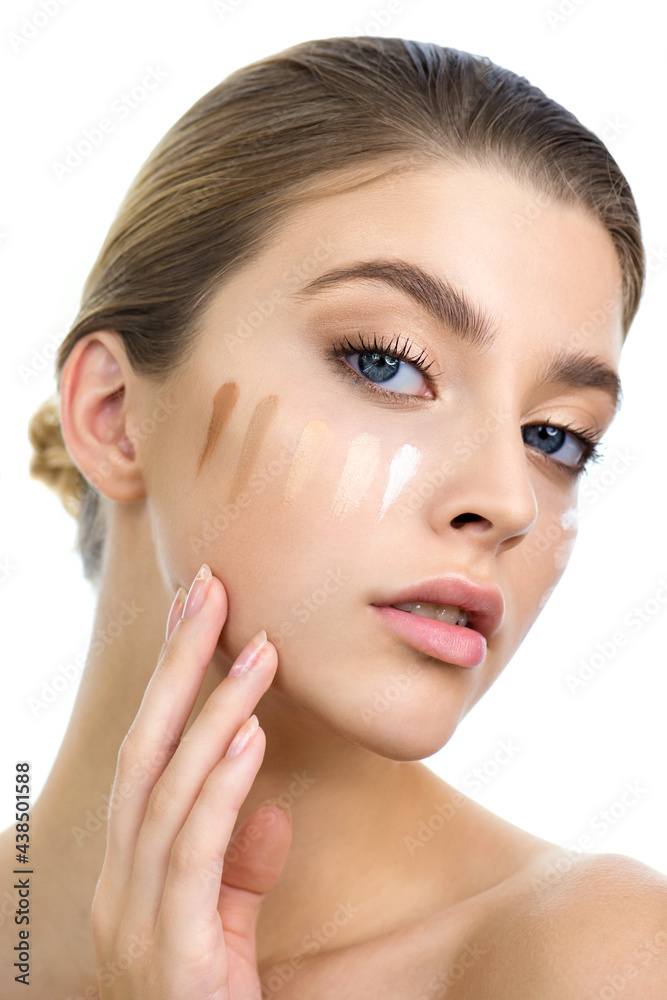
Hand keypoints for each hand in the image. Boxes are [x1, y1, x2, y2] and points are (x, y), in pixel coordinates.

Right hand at [90, 563, 292, 997]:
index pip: (148, 756)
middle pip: (145, 750)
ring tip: (255, 647)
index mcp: (129, 874)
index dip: (172, 681)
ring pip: (166, 789)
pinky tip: (250, 733)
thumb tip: (266, 804)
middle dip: (178, 666)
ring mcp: (134, 918)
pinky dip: (220, 784)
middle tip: (210, 588)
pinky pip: (194, 851)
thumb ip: (238, 871)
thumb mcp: (225, 934)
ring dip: (213, 710)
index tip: (200, 614)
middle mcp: (118, 884)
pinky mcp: (170, 953)